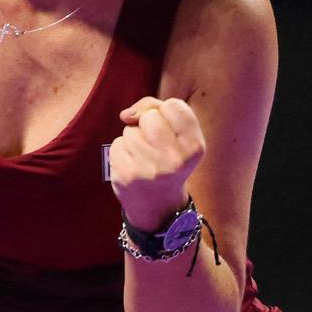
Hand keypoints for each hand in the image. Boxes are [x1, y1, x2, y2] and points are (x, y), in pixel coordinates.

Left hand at [108, 96, 204, 230]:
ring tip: (144, 157)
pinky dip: (121, 151)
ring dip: (133, 139)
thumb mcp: (179, 136)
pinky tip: (133, 165)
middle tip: (154, 145)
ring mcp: (149, 169)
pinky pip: (117, 144)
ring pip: (130, 130)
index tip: (169, 129)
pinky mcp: (127, 175)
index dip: (165, 112)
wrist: (159, 205)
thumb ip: (157, 109)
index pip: (173, 105)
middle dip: (147, 125)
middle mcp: (175, 159)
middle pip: (149, 117)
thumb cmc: (168, 159)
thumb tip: (126, 115)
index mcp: (194, 146)